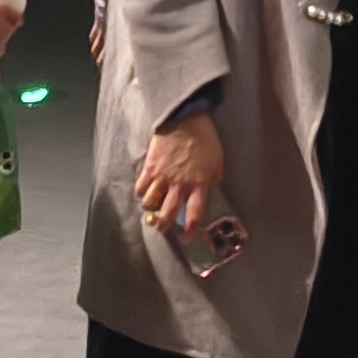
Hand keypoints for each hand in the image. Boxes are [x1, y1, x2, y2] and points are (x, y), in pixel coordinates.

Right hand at [137, 112, 226, 238]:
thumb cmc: (205, 139)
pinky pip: (140, 187)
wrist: (185, 119)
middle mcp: (180, 185)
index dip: (190, 231)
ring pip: (150, 203)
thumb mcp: (217, 162)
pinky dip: (141, 193)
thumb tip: (208, 188)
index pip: (195, 215)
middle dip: (163, 225)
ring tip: (152, 209)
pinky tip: (145, 192)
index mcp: (200, 184)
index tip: (186, 238)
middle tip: (162, 228)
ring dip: (150, 209)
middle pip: (167, 214)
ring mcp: (163, 177)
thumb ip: (211, 179)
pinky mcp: (150, 167)